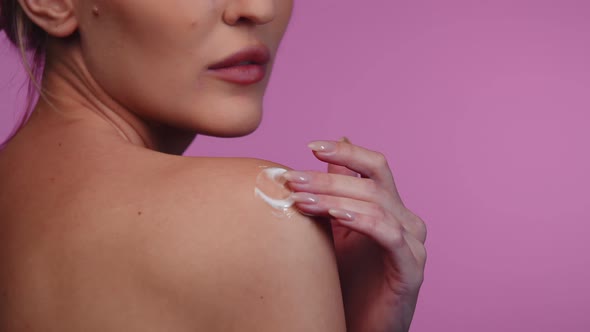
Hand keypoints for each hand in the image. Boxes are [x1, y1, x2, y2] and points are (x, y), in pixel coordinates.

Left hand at [282, 139, 426, 331]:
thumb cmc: (345, 280)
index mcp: (388, 207)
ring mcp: (411, 243)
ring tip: (301, 200)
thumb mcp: (333, 230)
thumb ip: (333, 193)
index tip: (310, 146)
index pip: (374, 166)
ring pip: (377, 204)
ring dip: (334, 198)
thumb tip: (322, 155)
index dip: (346, 152)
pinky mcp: (411, 268)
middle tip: (292, 180)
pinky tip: (337, 216)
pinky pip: (389, 234)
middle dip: (326, 178)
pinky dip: (362, 220)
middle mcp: (405, 219)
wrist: (359, 325)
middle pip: (371, 183)